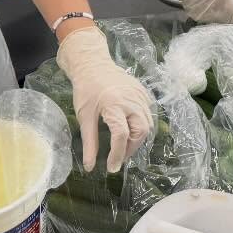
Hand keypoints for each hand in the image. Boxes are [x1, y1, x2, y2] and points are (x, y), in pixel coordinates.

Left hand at [56, 28, 155, 171]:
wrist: (94, 64)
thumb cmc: (86, 90)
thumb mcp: (84, 117)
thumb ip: (89, 142)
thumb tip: (89, 167)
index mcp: (114, 105)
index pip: (121, 135)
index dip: (117, 155)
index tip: (111, 168)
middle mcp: (131, 100)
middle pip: (141, 131)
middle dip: (132, 148)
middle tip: (119, 156)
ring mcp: (140, 96)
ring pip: (148, 124)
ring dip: (137, 139)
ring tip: (124, 145)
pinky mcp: (143, 93)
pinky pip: (148, 113)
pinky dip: (141, 126)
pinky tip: (130, 129)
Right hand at [161, 0, 232, 27]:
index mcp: (231, 9)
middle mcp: (219, 17)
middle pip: (229, 22)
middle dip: (231, 16)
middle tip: (229, 6)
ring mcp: (206, 18)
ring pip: (216, 20)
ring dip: (218, 13)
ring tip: (214, 0)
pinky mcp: (195, 16)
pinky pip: (204, 16)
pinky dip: (206, 11)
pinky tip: (205, 0)